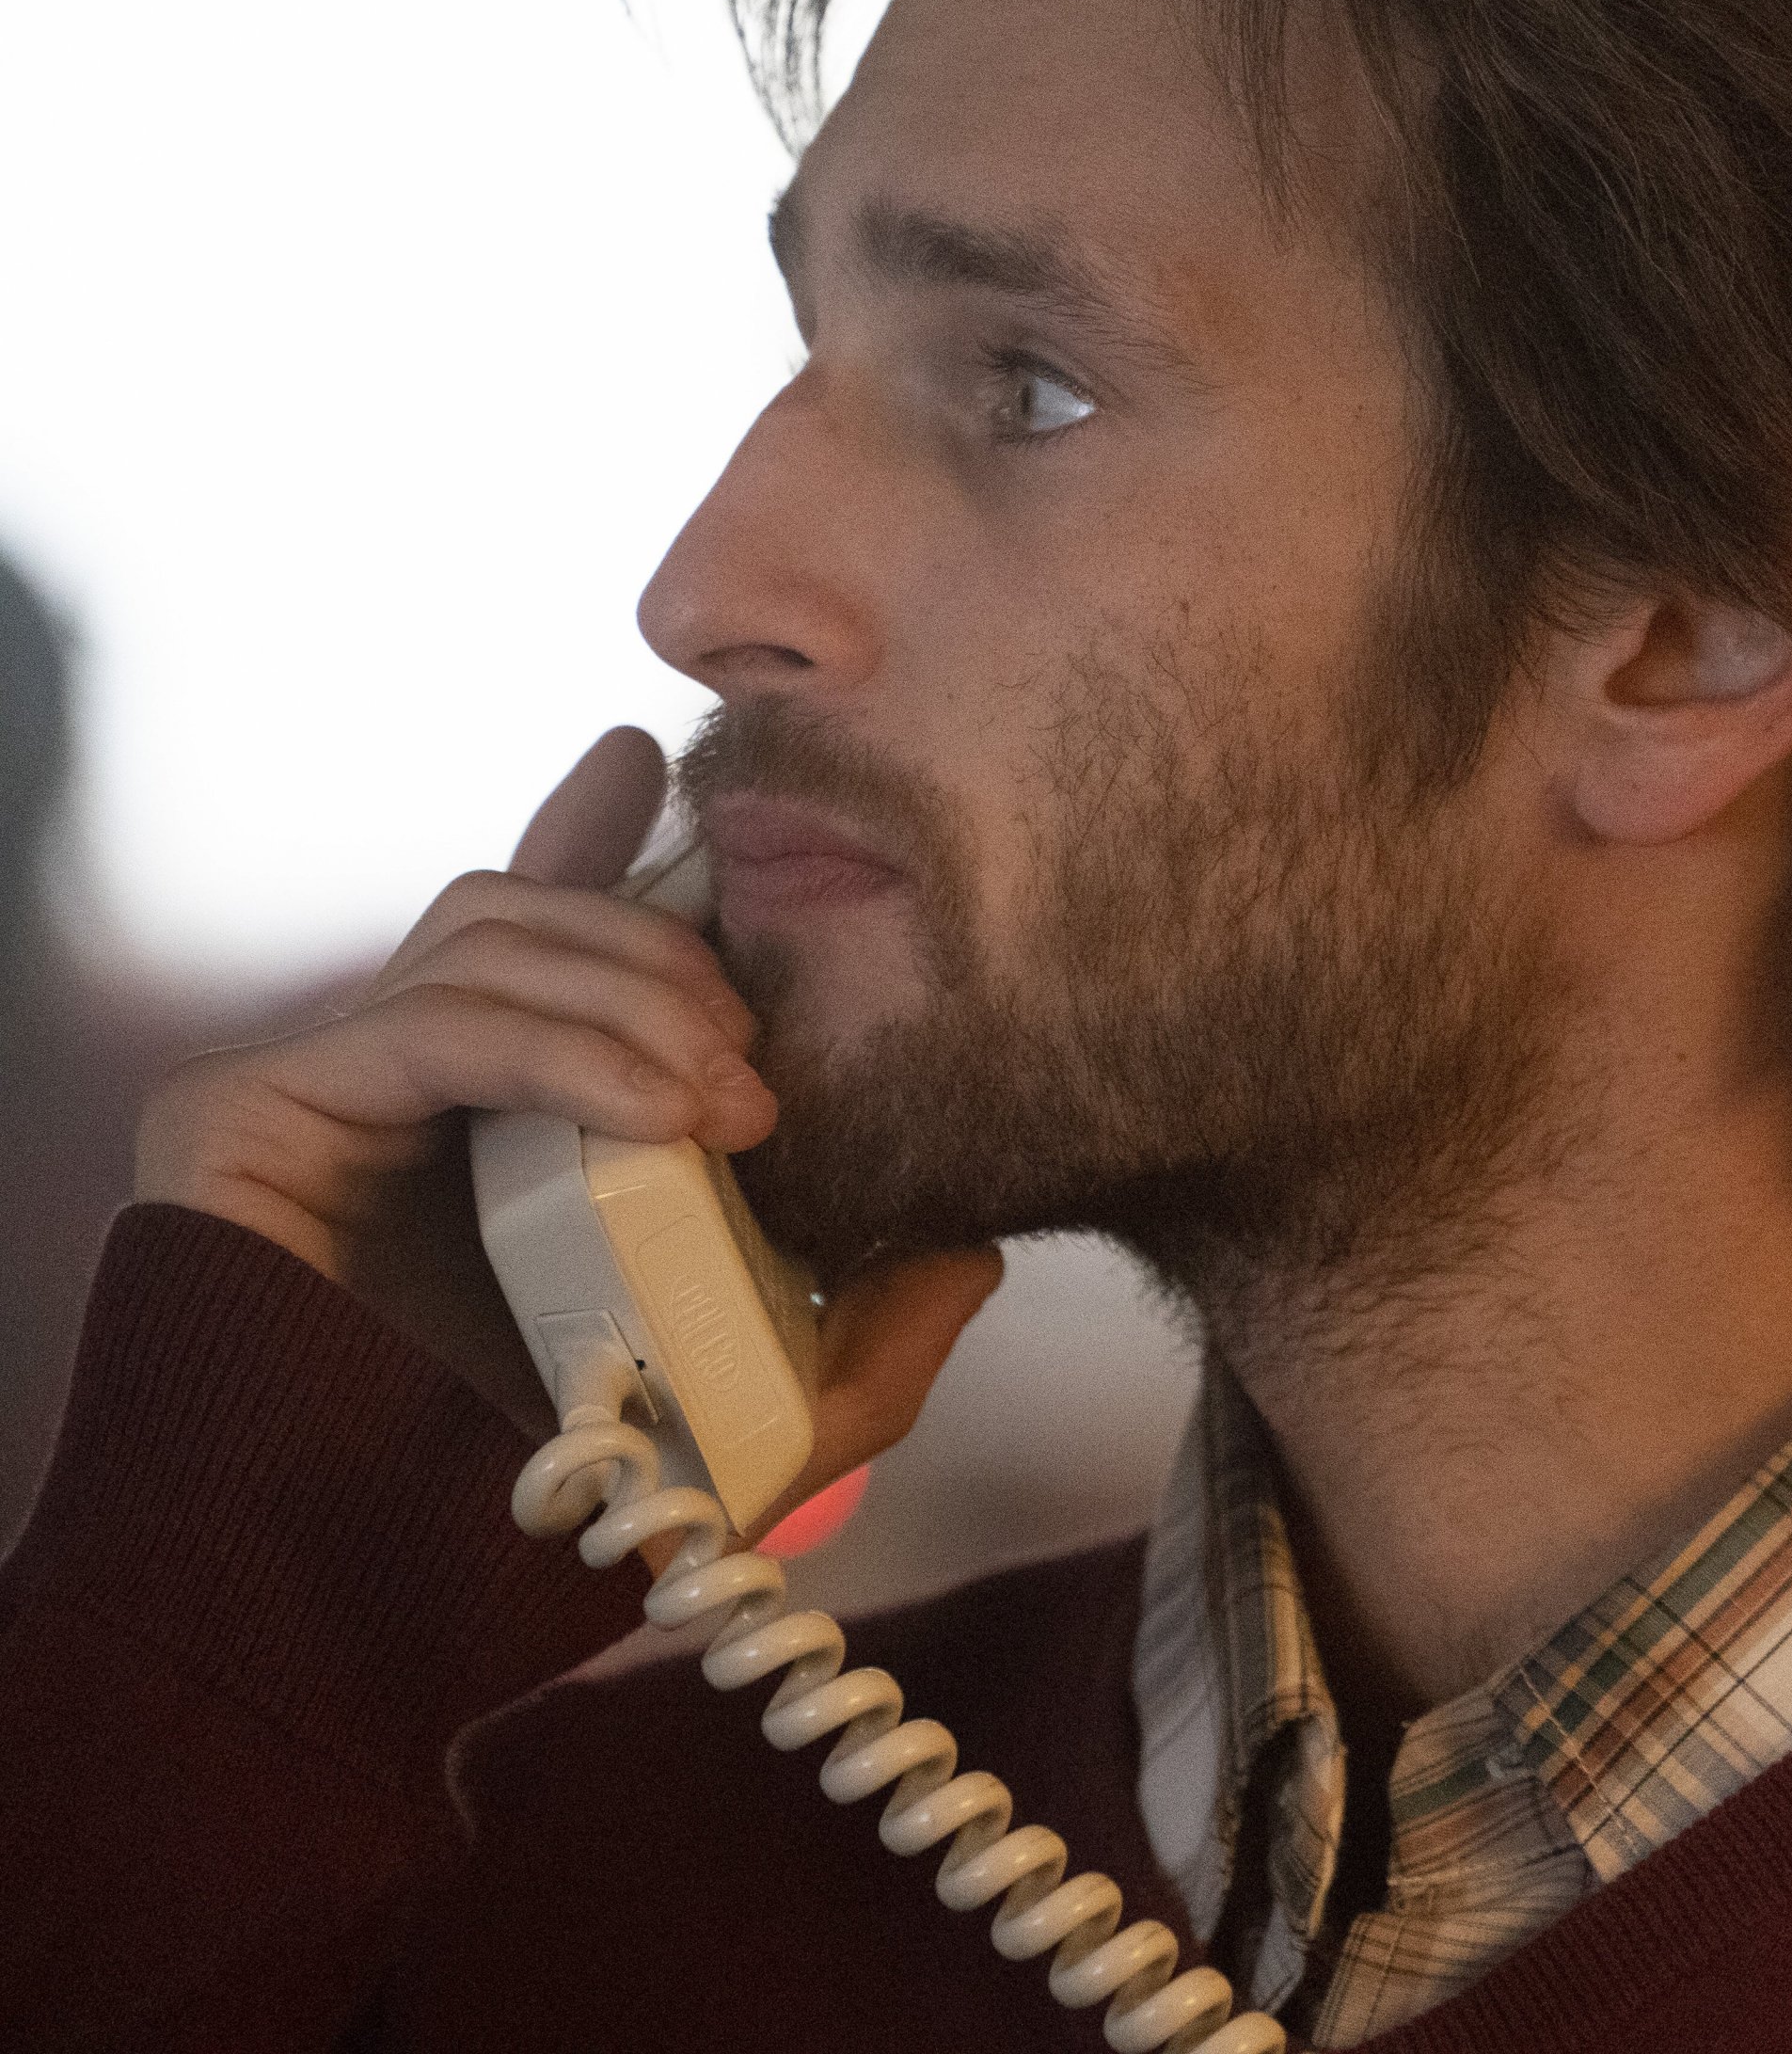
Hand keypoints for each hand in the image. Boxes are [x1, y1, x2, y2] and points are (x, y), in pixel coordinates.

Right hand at [135, 728, 1001, 1487]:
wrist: (380, 1602)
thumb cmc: (547, 1513)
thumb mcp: (762, 1418)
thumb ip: (871, 1335)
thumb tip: (975, 1246)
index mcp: (485, 1116)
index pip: (538, 930)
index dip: (594, 836)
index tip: (655, 762)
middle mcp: (391, 1082)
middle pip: (534, 915)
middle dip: (672, 958)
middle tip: (763, 1058)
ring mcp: (311, 1084)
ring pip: (491, 938)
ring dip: (635, 999)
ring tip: (729, 1105)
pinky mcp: (244, 1108)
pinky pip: (430, 1017)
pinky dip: (566, 1048)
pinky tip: (664, 1114)